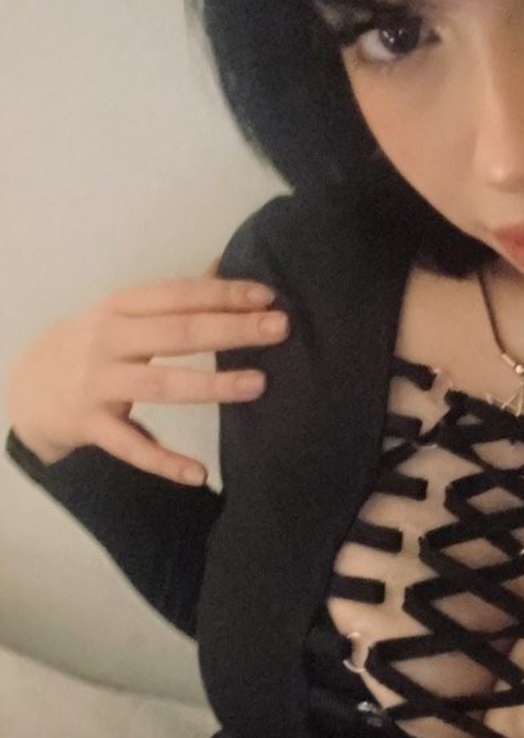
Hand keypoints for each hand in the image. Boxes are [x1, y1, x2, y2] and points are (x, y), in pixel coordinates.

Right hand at [5, 262, 289, 484]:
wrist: (29, 388)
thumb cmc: (94, 347)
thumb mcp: (124, 314)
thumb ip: (173, 298)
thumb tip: (224, 264)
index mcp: (119, 308)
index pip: (178, 295)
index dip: (223, 294)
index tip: (268, 296)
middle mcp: (107, 340)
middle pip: (177, 333)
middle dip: (232, 330)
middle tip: (279, 328)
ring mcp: (97, 383)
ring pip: (161, 385)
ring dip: (212, 385)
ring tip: (258, 384)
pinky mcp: (90, 425)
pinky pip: (132, 447)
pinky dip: (165, 461)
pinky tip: (199, 473)